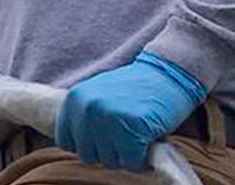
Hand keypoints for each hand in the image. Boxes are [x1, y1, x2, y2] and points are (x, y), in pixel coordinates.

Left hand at [55, 52, 205, 170]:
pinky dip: (142, 159)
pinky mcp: (133, 128)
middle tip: (127, 135)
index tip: (107, 135)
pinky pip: (132, 163)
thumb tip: (77, 147)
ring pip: (110, 162)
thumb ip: (84, 117)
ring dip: (126, 155)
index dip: (89, 144)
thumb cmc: (135, 89)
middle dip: (109, 151)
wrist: (169, 72)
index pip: (66, 142)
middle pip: (88, 156)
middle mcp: (86, 108)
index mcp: (73, 100)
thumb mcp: (98, 95)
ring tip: (137, 134)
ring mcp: (108, 118)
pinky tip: (148, 139)